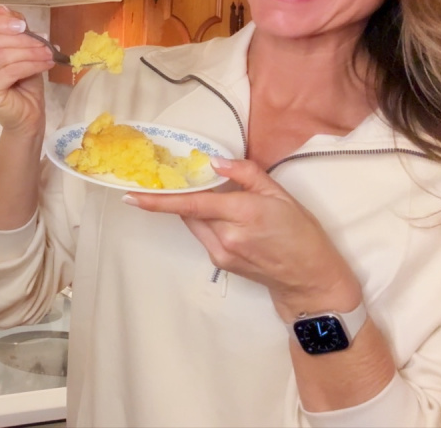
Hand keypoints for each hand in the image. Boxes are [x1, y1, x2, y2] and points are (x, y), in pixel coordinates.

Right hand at [0, 5, 55, 132]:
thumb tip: (2, 8)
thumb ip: (11, 28)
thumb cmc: (21, 82)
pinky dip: (31, 64)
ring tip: (48, 53)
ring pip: (1, 55)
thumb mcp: (20, 48)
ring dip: (29, 52)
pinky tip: (45, 64)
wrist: (26, 114)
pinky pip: (9, 70)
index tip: (23, 25)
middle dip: (20, 39)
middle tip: (44, 42)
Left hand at [125, 157, 361, 319]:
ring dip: (190, 207)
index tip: (132, 195)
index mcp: (243, 213)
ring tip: (196, 192)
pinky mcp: (220, 263)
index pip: (192, 203)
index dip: (159, 199)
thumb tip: (214, 162)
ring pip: (193, 223)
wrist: (308, 278)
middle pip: (187, 212)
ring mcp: (221, 252)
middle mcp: (226, 235)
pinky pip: (203, 234)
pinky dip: (204, 220)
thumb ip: (246, 174)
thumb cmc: (301, 233)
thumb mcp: (280, 194)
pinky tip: (218, 213)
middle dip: (174, 195)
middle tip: (162, 178)